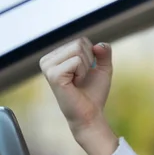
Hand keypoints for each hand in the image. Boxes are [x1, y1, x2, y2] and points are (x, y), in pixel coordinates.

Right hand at [39, 38, 117, 154]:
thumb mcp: (103, 68)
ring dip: (86, 68)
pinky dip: (82, 73)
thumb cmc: (94, 93)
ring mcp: (48, 66)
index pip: (81, 40)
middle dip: (89, 61)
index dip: (91, 57)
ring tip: (78, 81)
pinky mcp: (53, 74)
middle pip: (79, 43)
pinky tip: (75, 83)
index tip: (85, 73)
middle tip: (82, 78)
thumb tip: (100, 44)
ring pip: (78, 50)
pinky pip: (76, 61)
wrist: (90, 114)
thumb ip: (104, 53)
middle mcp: (48, 59)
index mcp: (56, 56)